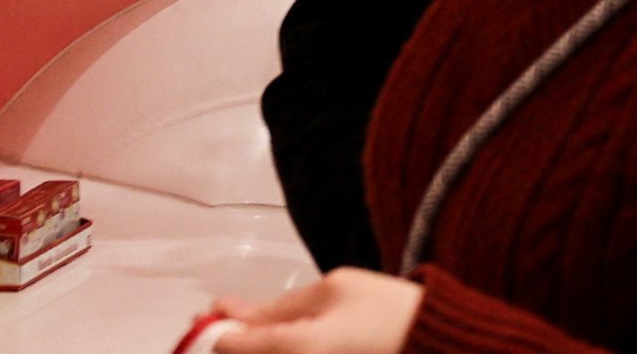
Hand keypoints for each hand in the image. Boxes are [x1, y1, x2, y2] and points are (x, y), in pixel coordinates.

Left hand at [199, 269, 425, 353]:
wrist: (431, 339)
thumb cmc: (389, 310)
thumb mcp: (334, 289)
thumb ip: (278, 305)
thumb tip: (229, 314)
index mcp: (296, 348)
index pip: (229, 346)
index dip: (210, 331)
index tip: (205, 319)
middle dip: (223, 344)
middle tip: (217, 325)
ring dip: (249, 347)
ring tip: (250, 330)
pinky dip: (273, 350)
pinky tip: (275, 339)